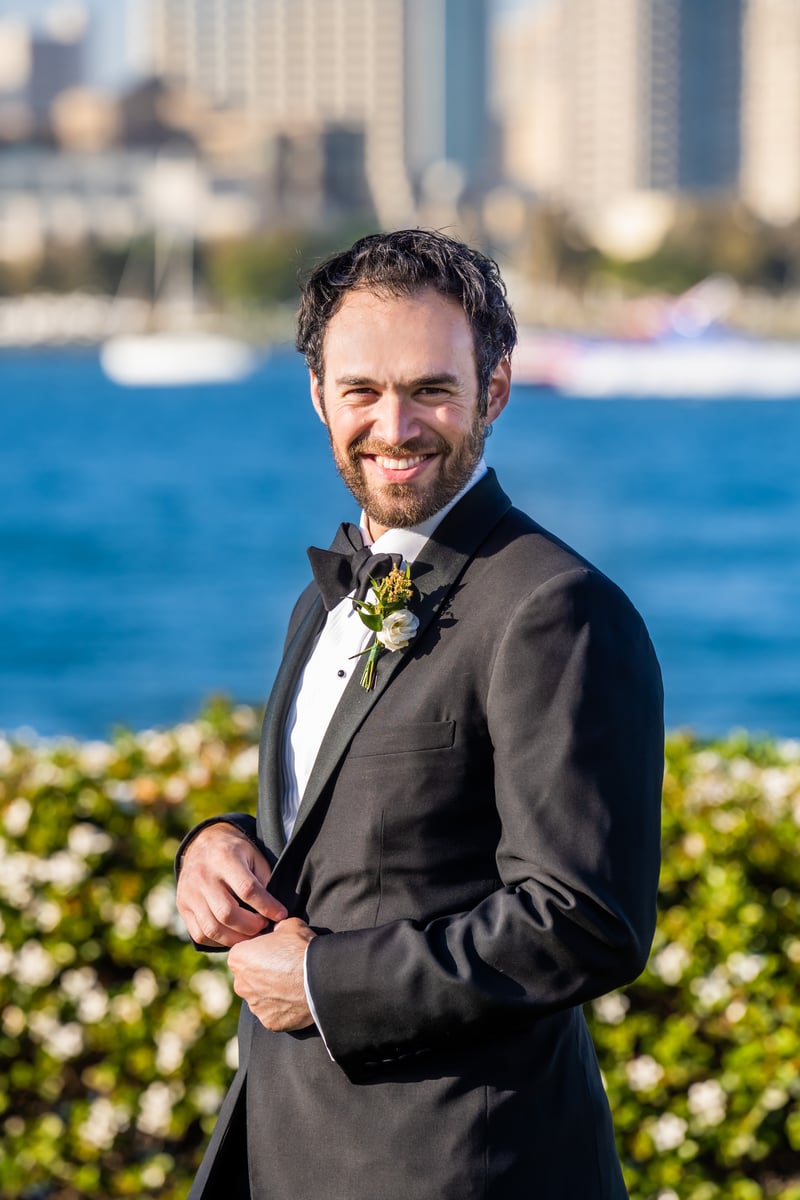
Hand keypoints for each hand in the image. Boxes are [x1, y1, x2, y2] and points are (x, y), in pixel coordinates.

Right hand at [176, 823, 286, 947]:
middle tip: (264, 925)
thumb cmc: (236, 852)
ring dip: (236, 938)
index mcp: (224, 858)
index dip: (266, 906)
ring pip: (212, 928)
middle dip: (251, 926)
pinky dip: (219, 941)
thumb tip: (275, 912)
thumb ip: (264, 880)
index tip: (280, 915)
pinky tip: (233, 935)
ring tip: (251, 934)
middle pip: (227, 913)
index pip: (247, 889)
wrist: (203, 844)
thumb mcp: (253, 856)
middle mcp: (203, 876)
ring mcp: (189, 893)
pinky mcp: (183, 906)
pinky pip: (200, 934)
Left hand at [228, 918, 316, 1031]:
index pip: (243, 953)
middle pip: (249, 977)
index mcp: (238, 958)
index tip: (275, 950)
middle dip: (263, 973)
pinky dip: (283, 1007)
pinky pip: (273, 1012)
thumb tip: (276, 932)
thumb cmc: (301, 948)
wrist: (321, 978)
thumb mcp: (288, 925)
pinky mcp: (269, 1022)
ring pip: (260, 997)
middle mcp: (240, 985)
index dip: (259, 950)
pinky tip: (297, 997)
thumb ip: (275, 928)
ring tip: (294, 983)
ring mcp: (255, 1006)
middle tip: (285, 967)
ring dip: (272, 991)